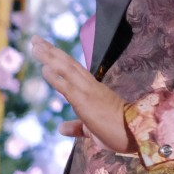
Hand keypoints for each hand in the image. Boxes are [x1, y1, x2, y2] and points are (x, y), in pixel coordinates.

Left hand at [31, 36, 134, 153]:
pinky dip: (55, 76)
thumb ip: (78, 127)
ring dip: (50, 56)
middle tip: (35, 39)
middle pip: (68, 64)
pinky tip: (44, 68)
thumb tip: (62, 128)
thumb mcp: (94, 131)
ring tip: (35, 44)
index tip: (46, 50)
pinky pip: (67, 86)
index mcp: (94, 90)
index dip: (59, 60)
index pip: (73, 71)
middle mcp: (91, 86)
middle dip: (51, 51)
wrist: (137, 133)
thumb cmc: (121, 133)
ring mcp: (88, 92)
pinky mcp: (86, 101)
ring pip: (67, 69)